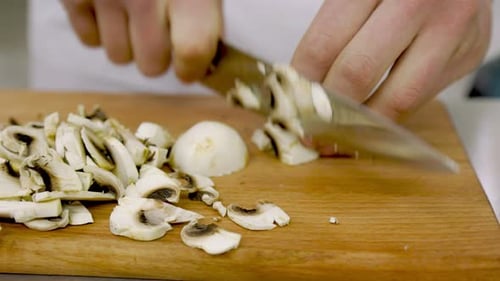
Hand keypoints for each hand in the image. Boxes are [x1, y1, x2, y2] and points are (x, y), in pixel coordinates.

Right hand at [60, 0, 221, 80]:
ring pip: (119, 56)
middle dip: (158, 56)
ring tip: (133, 14)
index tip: (189, 67)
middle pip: (151, 65)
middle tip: (160, 33)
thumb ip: (204, 18)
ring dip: (129, 44)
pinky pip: (89, 39)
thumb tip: (200, 62)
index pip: (192, 51)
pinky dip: (100, 30)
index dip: (191, 68)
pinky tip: (110, 7)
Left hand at [292, 0, 491, 120]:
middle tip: (310, 130)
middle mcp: (417, 5)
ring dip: (360, 126)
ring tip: (338, 137)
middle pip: (357, 74)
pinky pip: (421, 100)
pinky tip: (371, 120)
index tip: (290, 106)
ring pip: (396, 100)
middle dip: (327, 110)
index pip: (324, 46)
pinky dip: (390, 115)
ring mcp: (450, 32)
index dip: (302, 84)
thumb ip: (334, 32)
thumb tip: (302, 86)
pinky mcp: (468, 56)